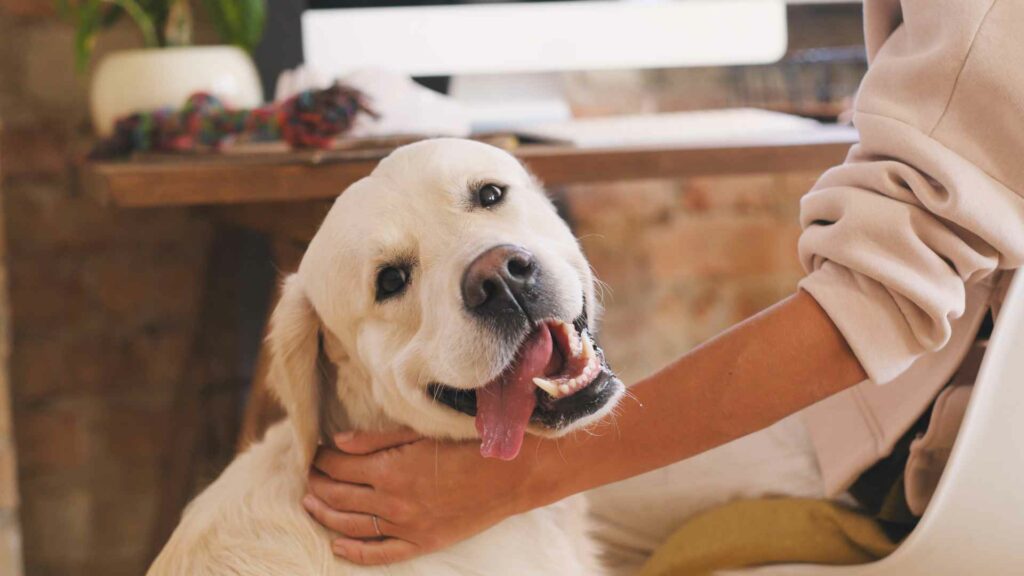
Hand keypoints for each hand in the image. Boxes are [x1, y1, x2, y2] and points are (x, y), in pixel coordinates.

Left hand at [303, 429, 547, 565]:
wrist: (511, 474)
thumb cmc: (468, 445)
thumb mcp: (420, 434)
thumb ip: (375, 440)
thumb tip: (337, 443)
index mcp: (391, 470)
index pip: (341, 465)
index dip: (323, 458)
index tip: (315, 452)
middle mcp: (393, 502)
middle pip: (340, 495)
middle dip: (319, 483)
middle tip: (309, 474)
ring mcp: (407, 526)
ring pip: (351, 525)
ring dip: (326, 513)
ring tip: (310, 502)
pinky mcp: (423, 543)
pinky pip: (380, 554)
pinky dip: (355, 552)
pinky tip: (336, 545)